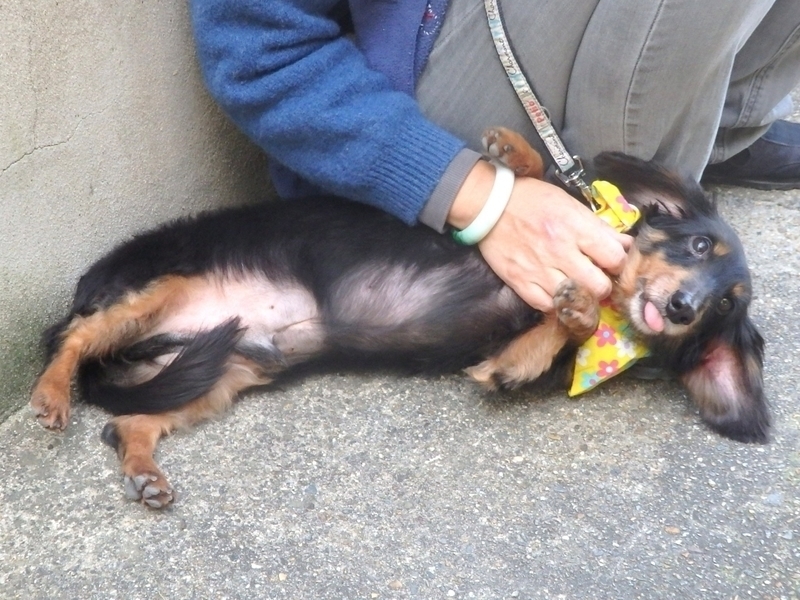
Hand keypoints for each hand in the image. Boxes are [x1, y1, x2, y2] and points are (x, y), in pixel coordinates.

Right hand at [448, 161, 630, 310]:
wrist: (490, 205)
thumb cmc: (532, 200)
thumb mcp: (569, 204)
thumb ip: (598, 226)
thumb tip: (625, 244)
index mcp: (575, 227)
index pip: (614, 258)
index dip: (617, 262)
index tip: (609, 261)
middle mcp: (559, 251)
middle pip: (598, 286)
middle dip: (602, 284)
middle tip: (594, 277)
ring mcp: (538, 269)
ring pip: (574, 299)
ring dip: (579, 295)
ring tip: (575, 286)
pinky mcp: (520, 281)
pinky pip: (546, 305)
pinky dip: (555, 302)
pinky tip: (555, 291)